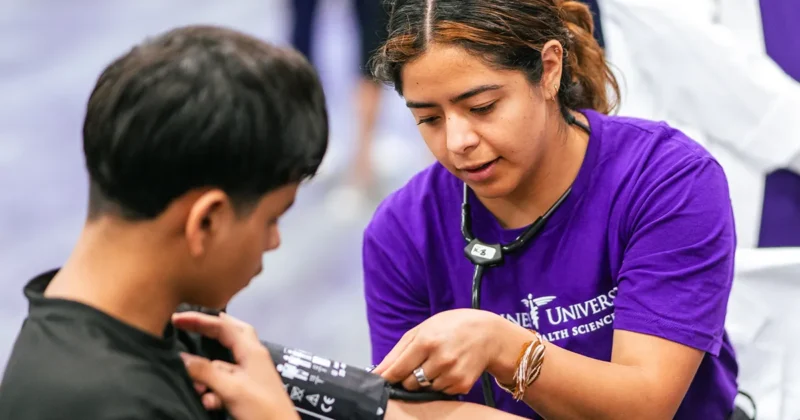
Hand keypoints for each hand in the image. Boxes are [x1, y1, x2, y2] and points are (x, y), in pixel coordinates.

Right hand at [172, 311, 298, 419]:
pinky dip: (213, 390)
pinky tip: (208, 402)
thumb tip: (182, 357)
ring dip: (206, 371)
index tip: (176, 318)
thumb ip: (206, 372)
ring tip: (196, 386)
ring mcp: (251, 374)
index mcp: (252, 350)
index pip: (224, 326)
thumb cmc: (261, 407)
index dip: (200, 320)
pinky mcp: (247, 391)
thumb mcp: (231, 388)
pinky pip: (225, 383)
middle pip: (231, 333)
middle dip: (210, 328)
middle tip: (189, 325)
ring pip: (223, 363)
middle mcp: (252, 357)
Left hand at [372, 309, 507, 394]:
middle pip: (409, 383)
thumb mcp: (423, 328)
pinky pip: (441, 392)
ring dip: (425, 380)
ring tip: (437, 363)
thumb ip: (399, 350)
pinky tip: (449, 369)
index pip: (398, 369)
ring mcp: (452, 374)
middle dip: (408, 377)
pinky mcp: (462, 385)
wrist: (488, 334)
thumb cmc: (451, 327)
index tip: (379, 380)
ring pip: (424, 389)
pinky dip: (440, 383)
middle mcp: (440, 359)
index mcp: (427, 341)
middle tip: (418, 364)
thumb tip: (380, 371)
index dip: (386, 377)